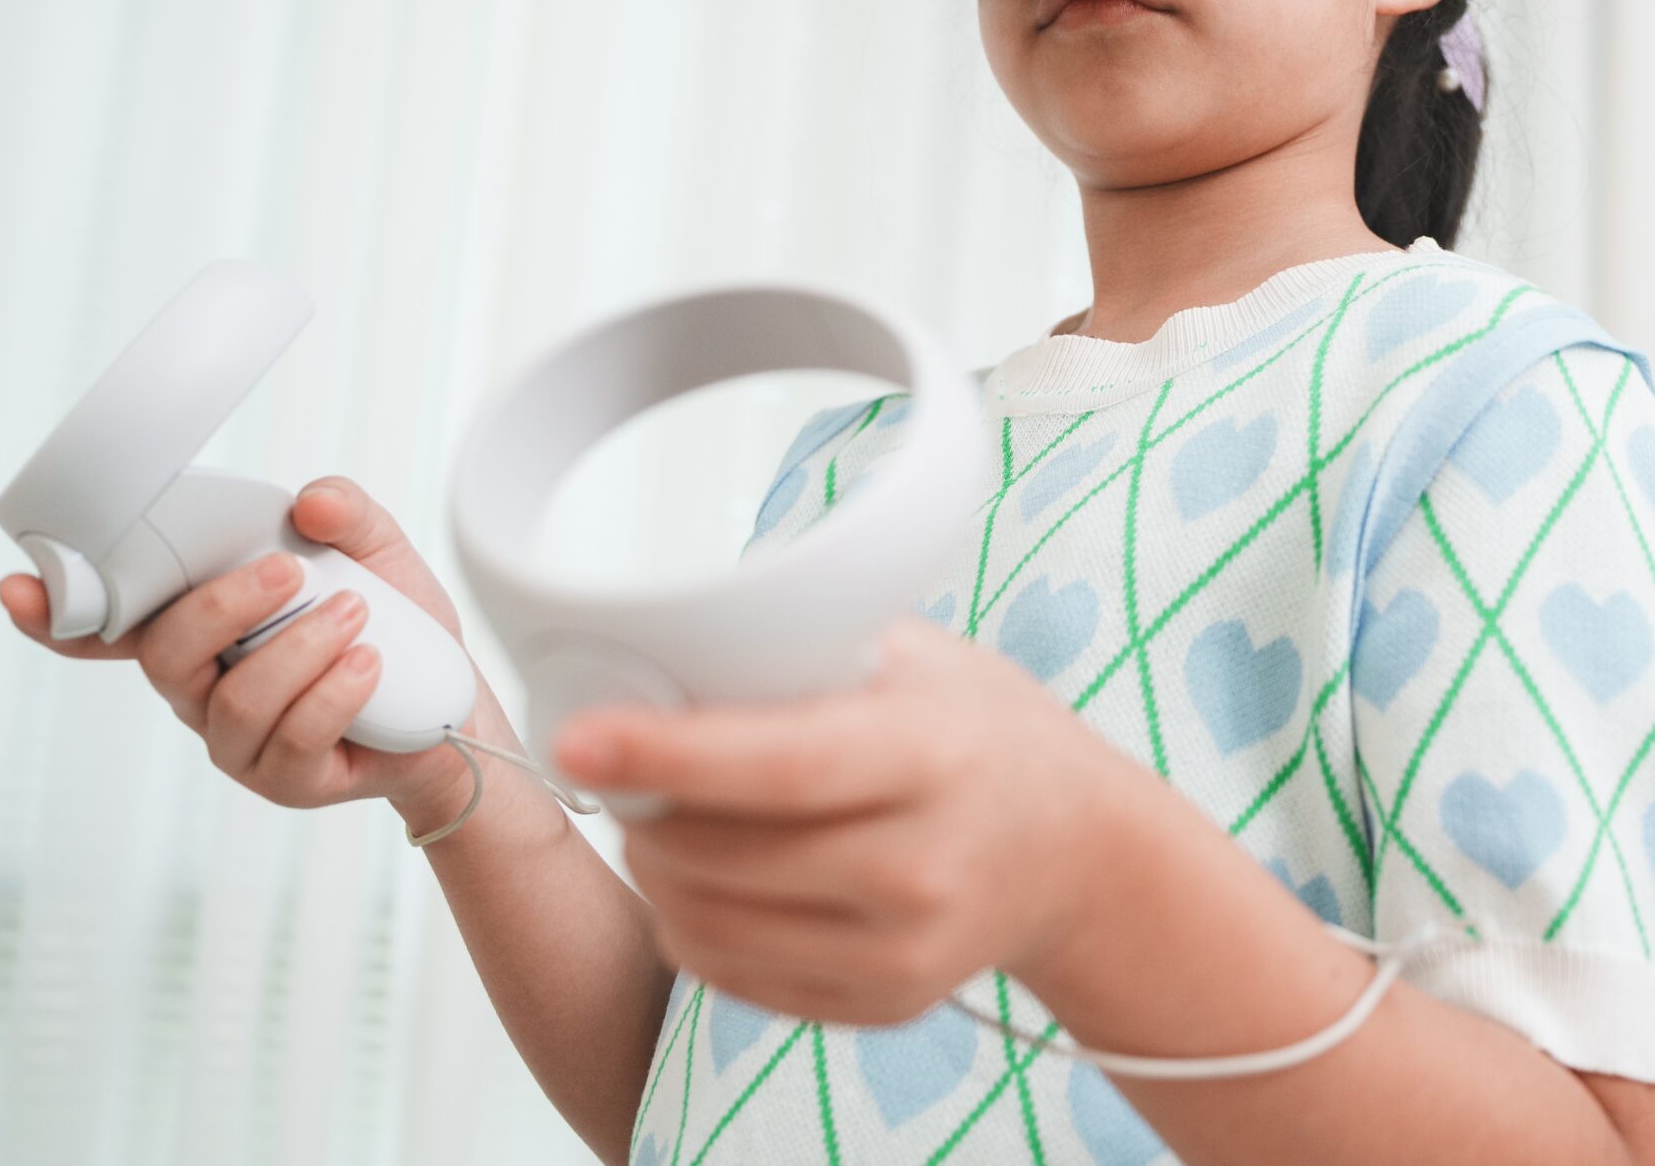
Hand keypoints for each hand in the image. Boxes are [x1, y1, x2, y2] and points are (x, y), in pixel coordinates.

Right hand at [0, 474, 479, 819]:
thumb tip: (312, 501)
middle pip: (167, 653)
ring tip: (357, 618)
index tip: (18, 588)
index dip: (54, 615)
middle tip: (292, 572)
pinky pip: (293, 737)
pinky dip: (335, 692)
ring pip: (237, 698)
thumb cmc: (393, 627)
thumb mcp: (377, 554)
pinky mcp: (282, 780)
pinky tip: (370, 666)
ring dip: (301, 647)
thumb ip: (345, 515)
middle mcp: (202, 689)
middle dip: (225, 605)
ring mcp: (236, 741)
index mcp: (202, 631)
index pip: (109, 627)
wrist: (447, 706)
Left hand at [552, 619, 1143, 1027]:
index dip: (667, 754)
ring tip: (656, 820)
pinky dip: (691, 926)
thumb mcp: (921, 658)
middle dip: (641, 812)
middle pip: (726, 856)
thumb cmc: (981, 733)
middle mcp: (924, 864)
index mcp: (934, 756)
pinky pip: (737, 977)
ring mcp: (906, 950)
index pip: (780, 767)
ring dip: (654, 872)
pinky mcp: (883, 1004)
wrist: (1076, 850)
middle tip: (613, 766)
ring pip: (712, 927)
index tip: (577, 738)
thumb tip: (664, 651)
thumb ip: (812, 651)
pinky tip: (701, 877)